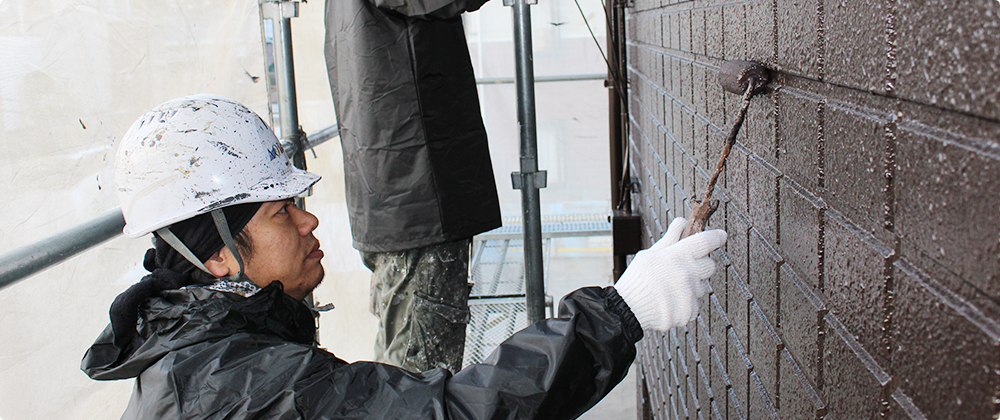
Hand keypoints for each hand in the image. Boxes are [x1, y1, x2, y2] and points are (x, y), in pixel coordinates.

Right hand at [612, 217, 726, 331]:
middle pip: (710, 265)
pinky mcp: (690, 311)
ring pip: (701, 286)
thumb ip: (670, 238)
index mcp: (678, 255)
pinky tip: (669, 302)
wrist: (628, 309)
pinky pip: (694, 304)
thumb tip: (682, 221)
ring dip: (691, 286)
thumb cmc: (638, 278)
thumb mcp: (650, 253)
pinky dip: (685, 303)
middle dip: (701, 265)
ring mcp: (690, 293)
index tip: (721, 236)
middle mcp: (688, 273)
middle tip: (684, 268)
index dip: (716, 237)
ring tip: (670, 289)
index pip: (705, 241)